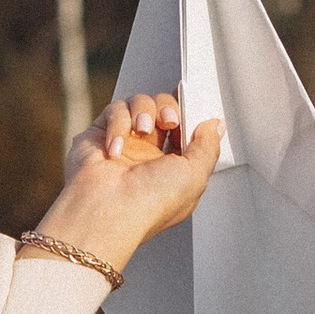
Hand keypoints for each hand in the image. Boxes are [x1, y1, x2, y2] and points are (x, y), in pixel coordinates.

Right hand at [25, 91, 224, 277]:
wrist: (108, 211)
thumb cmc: (150, 203)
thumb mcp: (195, 176)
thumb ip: (208, 147)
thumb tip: (215, 126)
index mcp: (171, 168)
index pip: (183, 130)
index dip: (189, 114)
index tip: (193, 103)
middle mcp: (147, 155)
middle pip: (163, 109)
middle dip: (169, 108)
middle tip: (169, 121)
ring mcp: (123, 144)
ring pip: (139, 103)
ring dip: (144, 111)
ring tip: (142, 130)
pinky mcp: (99, 135)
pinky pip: (114, 110)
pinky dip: (118, 124)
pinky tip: (116, 147)